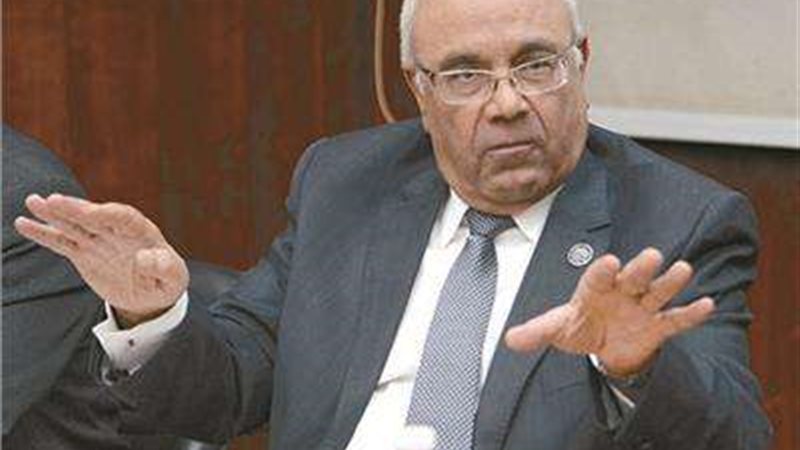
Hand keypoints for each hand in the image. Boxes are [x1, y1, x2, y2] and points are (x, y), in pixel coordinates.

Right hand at [14, 193, 188, 326]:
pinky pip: (62, 242)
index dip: (109, 214)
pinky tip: (24, 223)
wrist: (152, 294)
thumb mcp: (174, 279)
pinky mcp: (84, 253)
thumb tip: (147, 258)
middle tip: (53, 200)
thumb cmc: (166, 281)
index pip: (125, 218)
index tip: (93, 212)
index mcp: (143, 233)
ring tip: (34, 202)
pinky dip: (44, 234)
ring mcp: (99, 241)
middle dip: (76, 209)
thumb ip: (165, 268)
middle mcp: (117, 232)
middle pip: (95, 217)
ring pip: (75, 225)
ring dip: (55, 214)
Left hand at [504, 248, 713, 376]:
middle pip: (633, 278)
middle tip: (652, 255)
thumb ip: (537, 331)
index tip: (611, 261)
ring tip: (683, 269)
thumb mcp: (558, 329)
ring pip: (658, 292)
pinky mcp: (659, 326)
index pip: (597, 277)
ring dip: (670, 282)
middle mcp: (621, 292)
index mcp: (594, 289)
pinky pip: (676, 320)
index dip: (603, 270)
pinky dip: (691, 314)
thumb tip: (510, 341)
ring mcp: (642, 308)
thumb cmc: (580, 326)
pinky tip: (706, 305)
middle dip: (641, 269)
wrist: (604, 345)